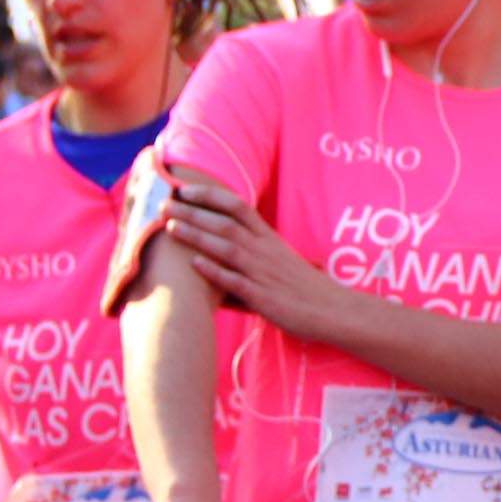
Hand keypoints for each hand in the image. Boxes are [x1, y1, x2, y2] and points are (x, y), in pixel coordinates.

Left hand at [162, 171, 342, 339]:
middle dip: (193, 213)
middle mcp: (265, 252)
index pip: (239, 207)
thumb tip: (223, 257)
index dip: (210, 196)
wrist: (336, 312)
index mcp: (270, 240)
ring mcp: (264, 274)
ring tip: (170, 228)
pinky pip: (236, 281)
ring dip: (197, 236)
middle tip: (164, 205)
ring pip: (227, 248)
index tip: (184, 189)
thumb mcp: (281, 262)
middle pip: (226, 224)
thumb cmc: (307, 289)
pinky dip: (215, 271)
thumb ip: (253, 256)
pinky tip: (195, 264)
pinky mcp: (265, 298)